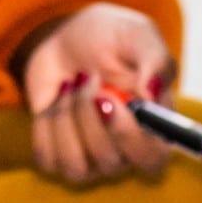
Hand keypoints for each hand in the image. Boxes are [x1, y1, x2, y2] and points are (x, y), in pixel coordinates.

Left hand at [21, 2, 174, 185]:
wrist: (67, 37)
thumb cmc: (112, 38)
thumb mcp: (139, 36)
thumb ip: (156, 61)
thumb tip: (153, 92)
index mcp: (154, 128)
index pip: (152, 159)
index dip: (128, 136)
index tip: (109, 97)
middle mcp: (125, 151)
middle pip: (109, 161)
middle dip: (88, 115)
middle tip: (85, 77)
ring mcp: (91, 159)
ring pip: (75, 166)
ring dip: (65, 118)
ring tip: (69, 86)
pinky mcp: (58, 156)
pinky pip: (47, 158)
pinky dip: (45, 124)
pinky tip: (55, 100)